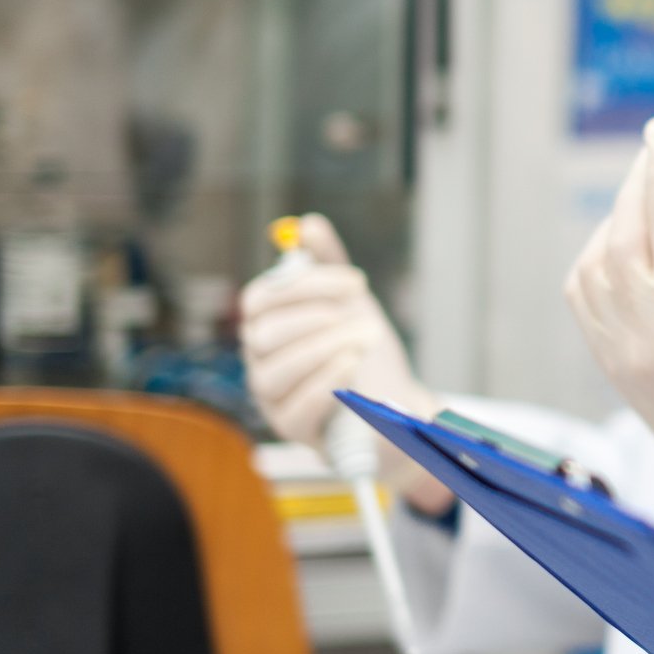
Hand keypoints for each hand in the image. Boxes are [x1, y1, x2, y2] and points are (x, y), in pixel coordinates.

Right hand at [239, 214, 445, 510]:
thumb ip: (328, 265)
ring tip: (363, 339)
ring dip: (323, 348)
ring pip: (276, 371)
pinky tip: (351, 366)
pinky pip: (294, 409)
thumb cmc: (363, 351)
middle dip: (315, 316)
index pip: (261, 299)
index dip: (306, 285)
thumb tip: (308, 224)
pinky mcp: (291, 429)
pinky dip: (323, 384)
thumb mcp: (350, 303)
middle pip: (264, 333)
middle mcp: (260, 361)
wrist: (393, 403)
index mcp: (267, 325)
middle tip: (358, 309)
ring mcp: (271, 398)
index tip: (355, 280)